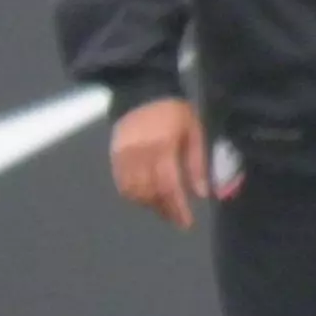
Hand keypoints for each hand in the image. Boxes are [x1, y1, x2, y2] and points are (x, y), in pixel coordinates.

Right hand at [110, 98, 209, 229]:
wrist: (144, 93)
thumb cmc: (175, 113)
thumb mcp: (194, 132)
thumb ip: (197, 163)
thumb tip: (201, 194)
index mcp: (163, 145)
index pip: (169, 184)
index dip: (178, 207)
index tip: (187, 222)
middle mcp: (140, 153)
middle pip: (151, 192)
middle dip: (166, 210)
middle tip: (178, 219)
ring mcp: (124, 156)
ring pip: (135, 192)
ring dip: (150, 204)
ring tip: (165, 208)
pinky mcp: (114, 157)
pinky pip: (122, 185)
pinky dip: (135, 196)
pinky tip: (147, 197)